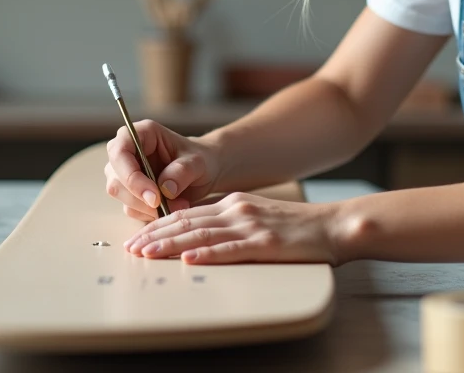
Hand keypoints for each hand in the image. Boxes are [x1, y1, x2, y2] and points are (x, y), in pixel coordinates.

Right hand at [105, 121, 220, 221]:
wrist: (206, 172)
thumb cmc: (201, 160)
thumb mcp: (198, 163)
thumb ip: (182, 172)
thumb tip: (164, 189)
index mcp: (142, 133)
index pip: (120, 152)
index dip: (131, 176)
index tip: (155, 197)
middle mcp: (128, 151)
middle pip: (116, 179)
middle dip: (140, 198)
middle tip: (171, 206)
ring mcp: (125, 172)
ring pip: (120, 196)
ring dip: (147, 208)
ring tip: (178, 205)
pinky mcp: (129, 191)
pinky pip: (130, 208)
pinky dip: (150, 214)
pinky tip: (170, 209)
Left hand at [123, 192, 345, 265]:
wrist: (333, 225)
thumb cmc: (297, 227)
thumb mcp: (257, 216)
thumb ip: (229, 223)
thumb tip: (198, 237)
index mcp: (234, 203)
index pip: (187, 214)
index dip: (159, 226)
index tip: (138, 237)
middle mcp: (237, 210)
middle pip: (187, 222)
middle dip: (155, 236)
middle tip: (131, 248)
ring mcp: (251, 226)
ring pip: (201, 235)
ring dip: (170, 245)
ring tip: (148, 254)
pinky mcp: (265, 244)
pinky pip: (230, 250)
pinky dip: (207, 254)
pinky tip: (189, 260)